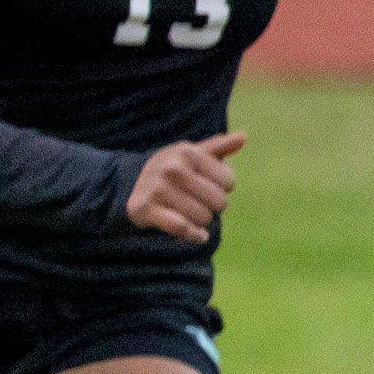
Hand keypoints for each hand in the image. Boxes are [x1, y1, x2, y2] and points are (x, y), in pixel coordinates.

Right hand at [126, 131, 244, 244]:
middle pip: (218, 201)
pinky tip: (198, 236)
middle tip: (201, 203)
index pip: (228, 181)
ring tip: (193, 215)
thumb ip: (218, 147)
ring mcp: (158, 190)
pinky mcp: (146, 210)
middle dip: (213, 206)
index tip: (209, 187)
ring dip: (202, 222)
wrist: (130, 184)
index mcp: (187, 152)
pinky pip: (182, 229)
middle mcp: (172, 169)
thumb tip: (243, 137)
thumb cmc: (172, 169)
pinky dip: (194, 236)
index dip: (223, 188)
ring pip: (202, 217)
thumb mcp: (192, 154)